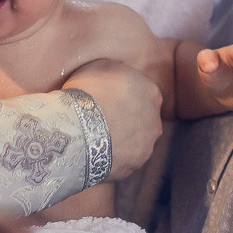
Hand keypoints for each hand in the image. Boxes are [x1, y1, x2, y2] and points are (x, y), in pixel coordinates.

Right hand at [65, 60, 162, 179]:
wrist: (77, 129)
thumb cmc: (86, 93)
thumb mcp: (100, 67)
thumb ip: (116, 71)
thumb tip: (116, 74)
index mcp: (150, 92)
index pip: (144, 93)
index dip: (125, 96)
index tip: (109, 99)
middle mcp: (155, 119)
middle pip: (143, 118)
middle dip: (127, 118)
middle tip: (103, 119)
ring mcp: (147, 144)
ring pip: (137, 141)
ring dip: (122, 139)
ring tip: (97, 138)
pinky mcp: (135, 165)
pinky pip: (126, 159)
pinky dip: (115, 156)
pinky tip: (97, 152)